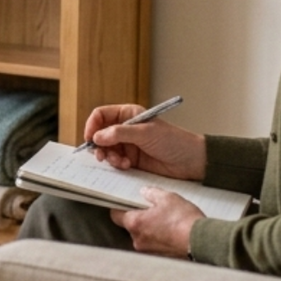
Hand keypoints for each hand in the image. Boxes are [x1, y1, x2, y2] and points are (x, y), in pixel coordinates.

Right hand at [82, 103, 206, 180]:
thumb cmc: (173, 141)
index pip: (101, 115)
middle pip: (100, 134)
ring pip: (106, 149)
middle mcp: (125, 128)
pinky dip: (117, 165)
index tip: (90, 138)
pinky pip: (115, 162)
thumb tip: (97, 136)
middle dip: (99, 145)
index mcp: (128, 114)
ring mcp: (128, 144)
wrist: (190, 161)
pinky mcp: (131, 160)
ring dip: (109, 157)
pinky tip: (128, 165)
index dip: (92, 125)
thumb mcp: (145, 133)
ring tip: (120, 162)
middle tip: (101, 155)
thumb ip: (119, 133)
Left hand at [111, 187, 202, 256]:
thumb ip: (152, 193)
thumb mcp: (168, 198)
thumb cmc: (183, 220)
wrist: (201, 241)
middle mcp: (138, 240)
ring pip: (142, 236)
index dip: (120, 207)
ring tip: (165, 220)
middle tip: (151, 209)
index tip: (126, 202)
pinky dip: (159, 237)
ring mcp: (148, 250)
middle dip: (138, 217)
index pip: (116, 215)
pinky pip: (154, 244)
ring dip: (150, 228)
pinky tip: (171, 230)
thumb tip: (144, 192)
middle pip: (130, 226)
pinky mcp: (160, 257)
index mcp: (135, 224)